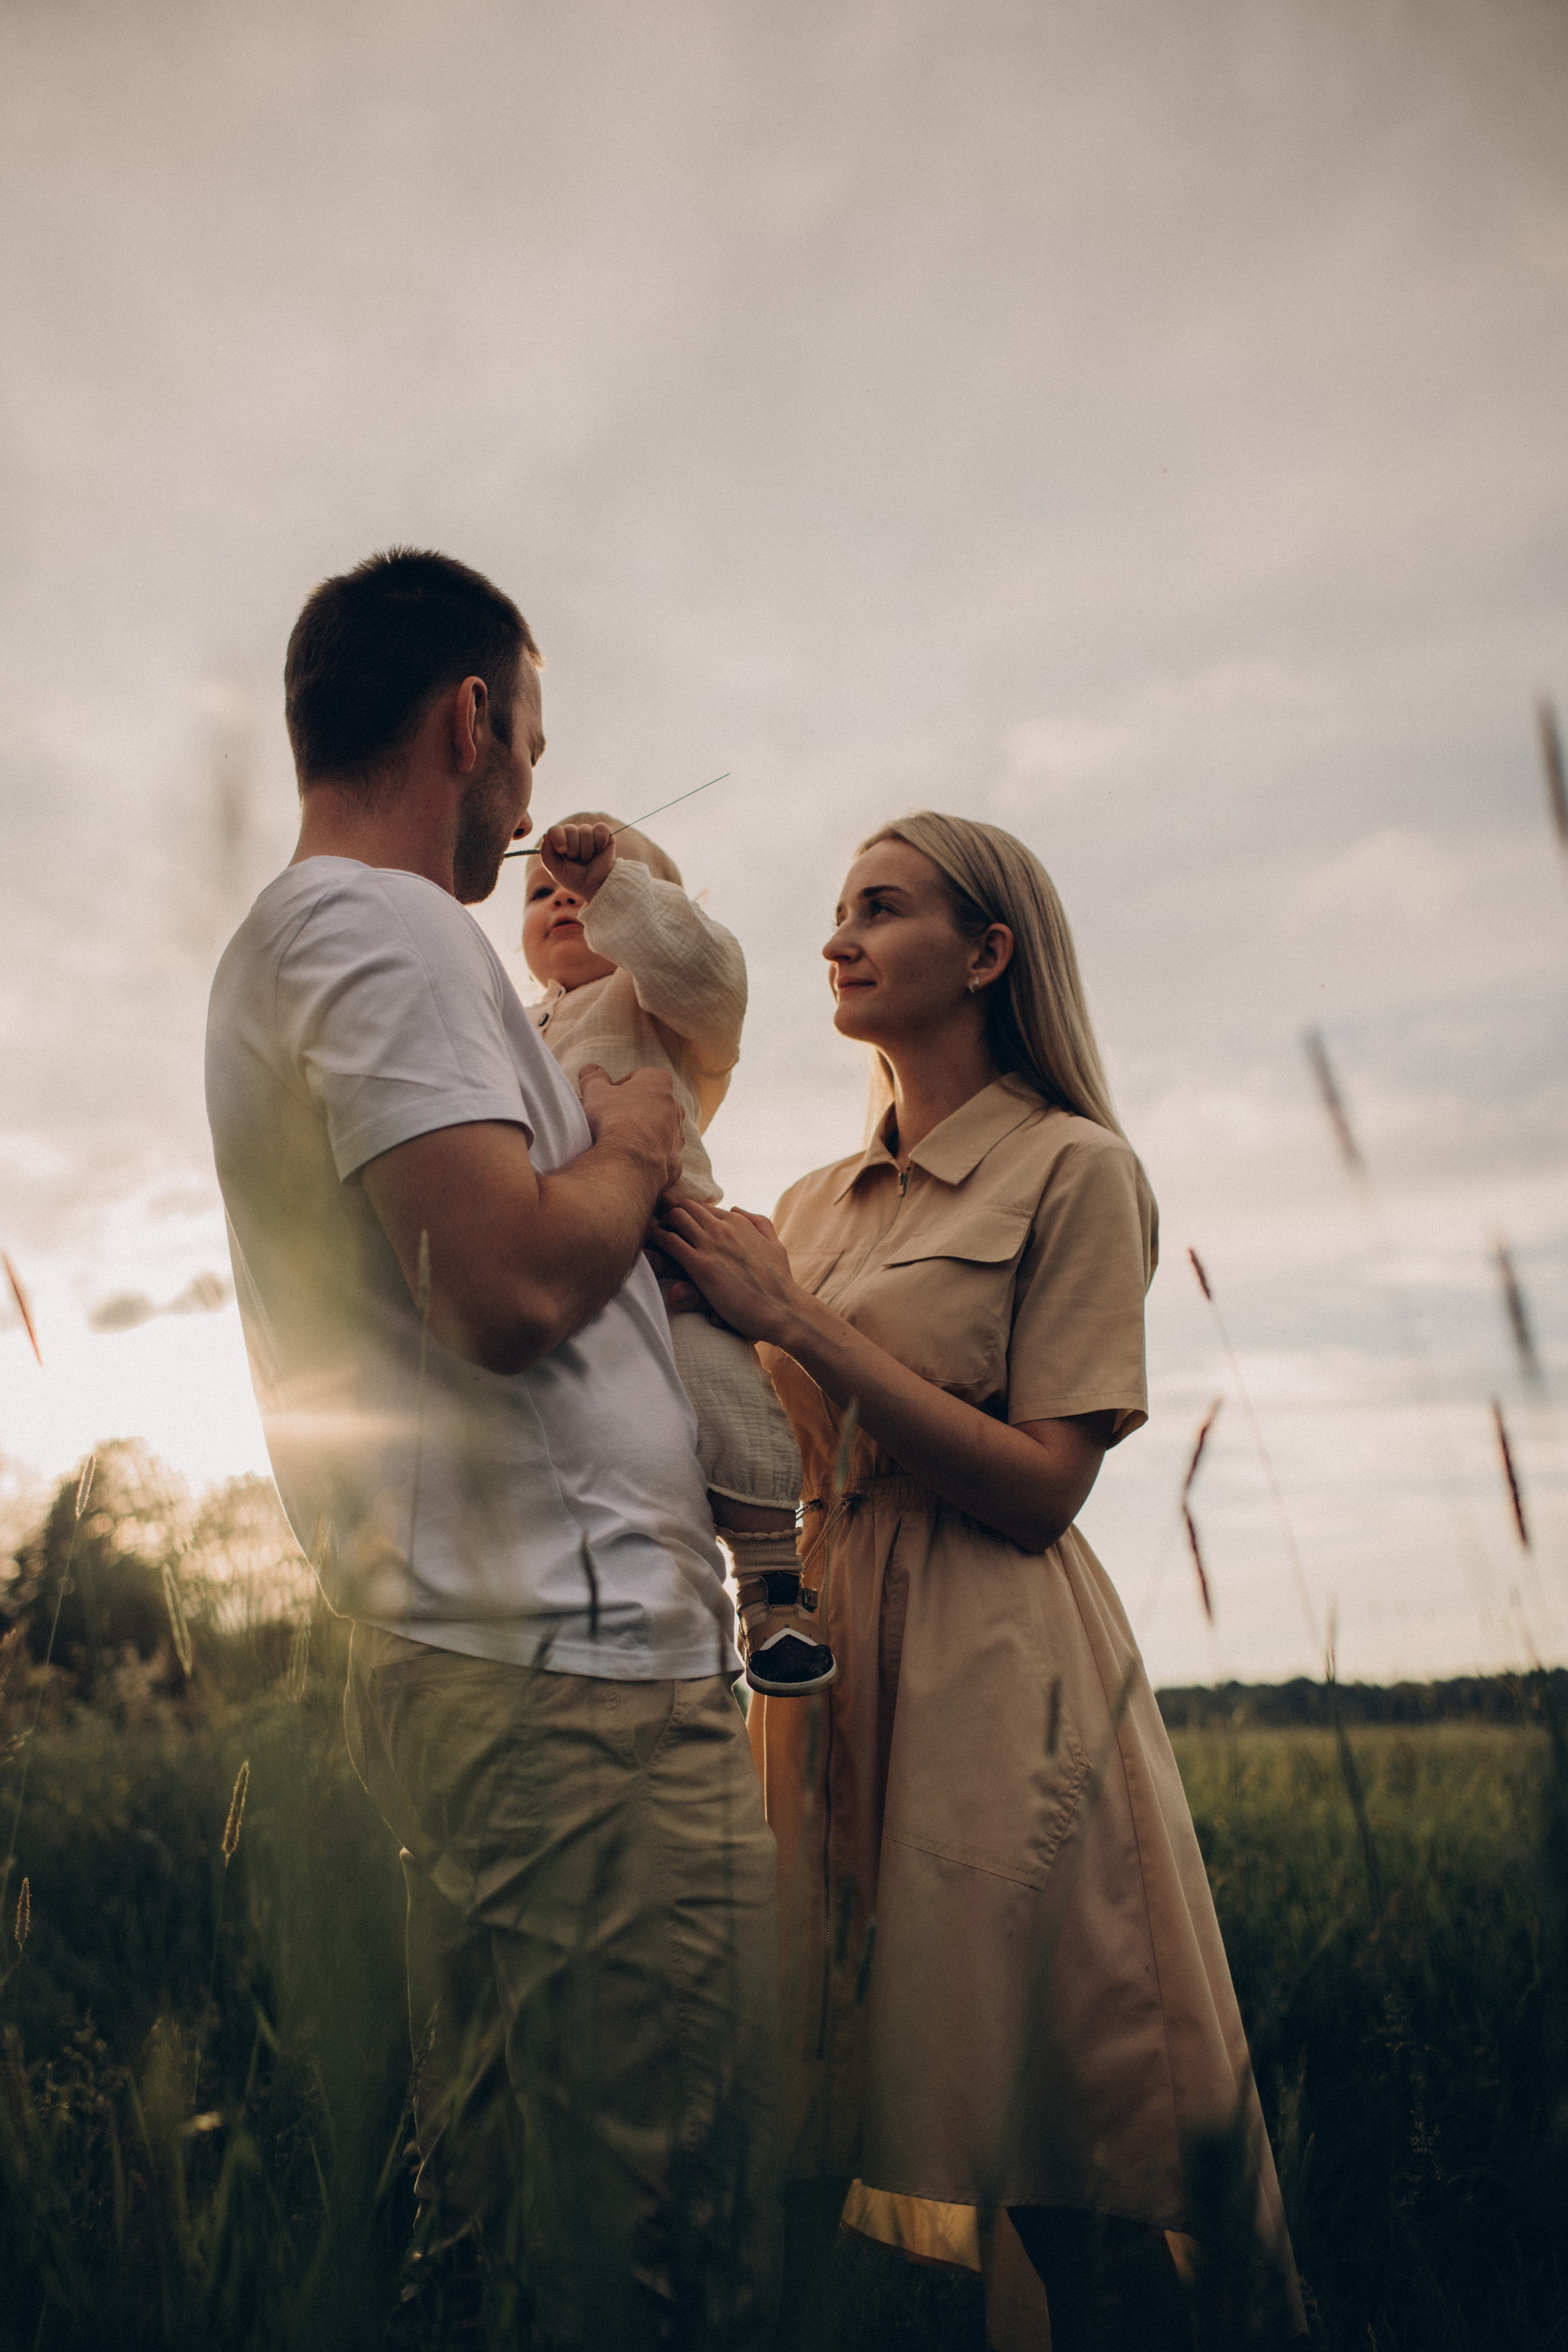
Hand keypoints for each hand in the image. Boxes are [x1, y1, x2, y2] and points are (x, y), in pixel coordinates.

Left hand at [539, 821, 614, 902]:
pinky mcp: (603, 833)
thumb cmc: (576, 879)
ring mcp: (588, 832)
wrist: (597, 885)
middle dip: (574, 849)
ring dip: (587, 850)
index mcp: (559, 841)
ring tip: (588, 859)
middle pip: (570, 829)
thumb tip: (546, 835)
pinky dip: (600, 842)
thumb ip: (547, 855)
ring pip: (585, 831)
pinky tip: (599, 851)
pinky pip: (601, 828)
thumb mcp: (557, 871)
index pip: (555, 830)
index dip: (558, 838)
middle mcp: (573, 834)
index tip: (562, 851)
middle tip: (578, 861)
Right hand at [579, 1064, 684, 1193]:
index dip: (621, 1086)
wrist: (627, 1164)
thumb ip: (593, 1078)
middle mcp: (675, 1108)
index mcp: (659, 1084)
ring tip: (619, 1144)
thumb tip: (590, 1069)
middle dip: (633, 1110)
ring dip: (642, 1134)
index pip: (640, 1077)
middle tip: (611, 1120)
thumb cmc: (612, 1121)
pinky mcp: (675, 1164)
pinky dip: (647, 1159)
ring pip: (659, 1131)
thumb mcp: (595, 1093)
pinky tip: (629, 1163)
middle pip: (652, 1104)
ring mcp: (678, 1137)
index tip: (606, 1099)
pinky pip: (661, 1158)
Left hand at [655, 1201, 802, 1345]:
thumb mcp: (775, 1244)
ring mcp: (712, 1245)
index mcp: (739, 1222)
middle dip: (668, 1216)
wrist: (784, 1309)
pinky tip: (647, 1250)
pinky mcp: (702, 1267)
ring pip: (675, 1218)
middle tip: (657, 1231)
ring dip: (659, 1226)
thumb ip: (759, 1222)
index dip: (686, 1215)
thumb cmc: (780, 1282)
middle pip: (685, 1207)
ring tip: (649, 1239)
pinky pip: (670, 1242)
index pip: (702, 1207)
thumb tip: (736, 1207)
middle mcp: (724, 1227)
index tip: (674, 1225)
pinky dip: (656, 1241)